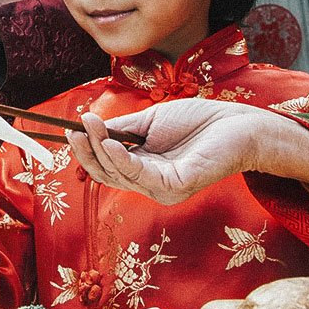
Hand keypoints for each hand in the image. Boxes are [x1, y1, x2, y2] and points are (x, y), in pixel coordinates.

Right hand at [65, 99, 276, 203]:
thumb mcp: (149, 120)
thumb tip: (90, 126)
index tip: (71, 128)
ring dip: (100, 151)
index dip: (86, 151)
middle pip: (106, 175)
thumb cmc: (197, 121)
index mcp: (143, 168)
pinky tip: (110, 142)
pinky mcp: (176, 186)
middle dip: (86, 152)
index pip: (106, 167)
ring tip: (89, 127)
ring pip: (119, 175)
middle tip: (74, 129)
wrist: (236, 123)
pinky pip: (141, 175)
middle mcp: (150, 183)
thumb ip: (122, 127)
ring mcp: (162, 187)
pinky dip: (121, 159)